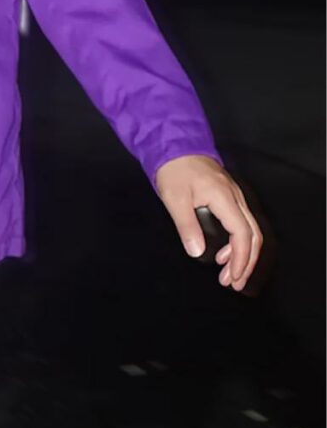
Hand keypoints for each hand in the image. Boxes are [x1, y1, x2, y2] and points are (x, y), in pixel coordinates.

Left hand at [154, 155, 262, 292]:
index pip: (242, 234)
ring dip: (241, 254)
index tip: (233, 277)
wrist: (176, 144)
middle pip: (252, 235)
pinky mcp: (228, 197)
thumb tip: (197, 252)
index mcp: (225, 198)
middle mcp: (235, 198)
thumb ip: (186, 226)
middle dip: (245, 262)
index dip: (240, 259)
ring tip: (227, 274)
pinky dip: (237, 242)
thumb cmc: (174, 169)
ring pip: (249, 230)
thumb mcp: (175, 198)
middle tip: (233, 283)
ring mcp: (234, 196)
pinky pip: (241, 223)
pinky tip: (222, 253)